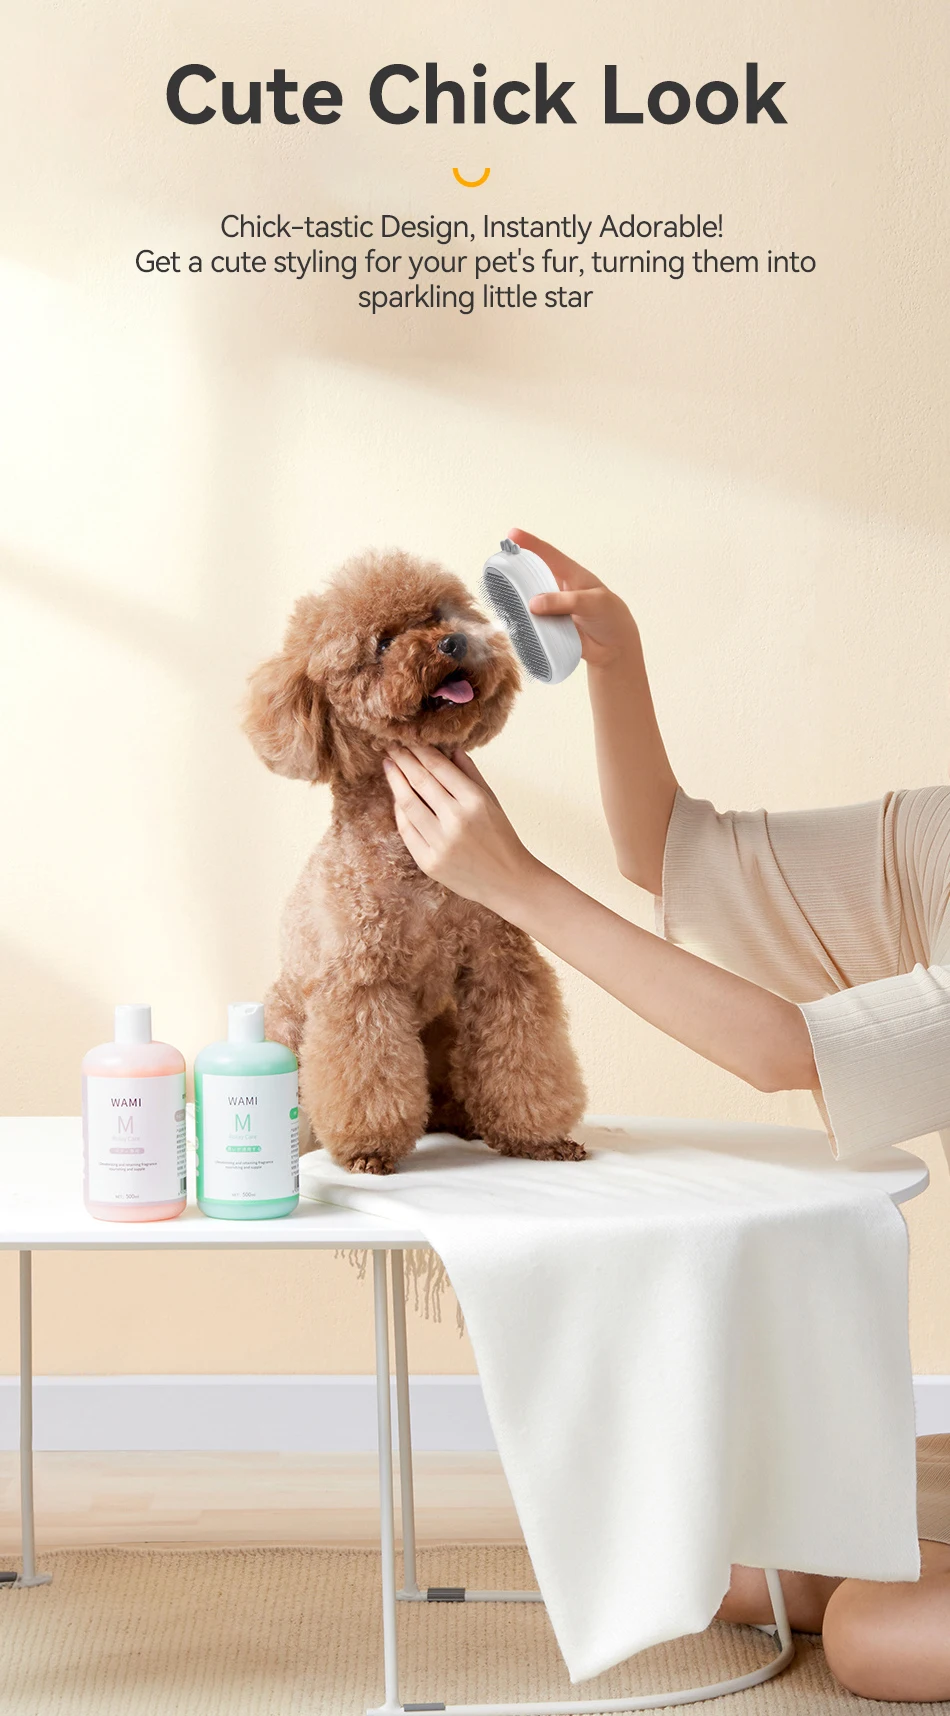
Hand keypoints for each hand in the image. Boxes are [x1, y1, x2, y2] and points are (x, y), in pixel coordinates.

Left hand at [383, 744, 537, 911]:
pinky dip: (400, 811)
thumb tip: (449, 748)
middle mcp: (456, 820)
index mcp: (475, 801)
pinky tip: (397, 797)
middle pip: (420, 781)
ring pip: (407, 804)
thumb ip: (470, 773)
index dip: (419, 750)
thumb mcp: (492, 801)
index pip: (438, 767)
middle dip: (402, 760)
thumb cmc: (501, 838)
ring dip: (395, 781)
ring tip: (389, 766)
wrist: (507, 882)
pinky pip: (407, 830)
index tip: (408, 739)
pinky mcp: (429, 862)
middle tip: (391, 746)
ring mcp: (440, 843)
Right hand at [509, 527, 637, 667]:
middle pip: (532, 576)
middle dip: (515, 571)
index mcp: (572, 576)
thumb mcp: (593, 603)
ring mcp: (552, 610)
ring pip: (529, 601)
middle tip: (499, 569)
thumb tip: (533, 603)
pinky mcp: (548, 629)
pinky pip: (532, 624)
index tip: (512, 533)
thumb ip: (564, 601)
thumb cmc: (610, 618)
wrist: (615, 650)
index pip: (549, 556)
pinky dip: (522, 623)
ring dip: (517, 600)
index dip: (531, 543)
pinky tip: (513, 623)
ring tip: (502, 598)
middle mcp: (558, 590)